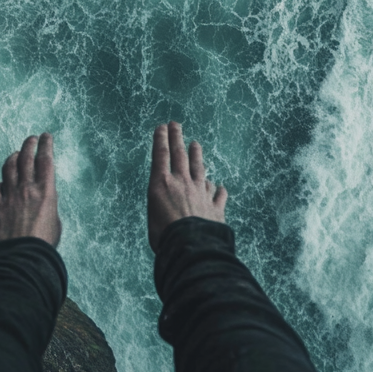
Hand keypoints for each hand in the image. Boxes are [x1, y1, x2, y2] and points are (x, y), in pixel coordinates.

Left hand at [0, 133, 61, 253]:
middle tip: (31, 139)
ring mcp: (6, 199)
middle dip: (28, 144)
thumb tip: (42, 200)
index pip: (45, 160)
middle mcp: (24, 191)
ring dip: (11, 161)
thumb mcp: (54, 222)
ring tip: (14, 157)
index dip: (46, 145)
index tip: (46, 136)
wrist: (21, 261)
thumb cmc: (43, 246)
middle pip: (24, 158)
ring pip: (6, 171)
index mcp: (44, 193)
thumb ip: (47, 206)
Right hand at [147, 121, 226, 252]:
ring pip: (199, 168)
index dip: (161, 140)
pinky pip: (218, 194)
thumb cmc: (165, 236)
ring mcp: (200, 192)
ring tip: (196, 144)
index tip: (162, 127)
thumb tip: (168, 206)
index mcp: (162, 184)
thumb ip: (161, 206)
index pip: (160, 155)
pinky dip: (218, 190)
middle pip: (180, 155)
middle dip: (177, 138)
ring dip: (197, 155)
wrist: (191, 246)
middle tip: (176, 125)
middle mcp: (182, 183)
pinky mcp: (215, 205)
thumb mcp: (153, 217)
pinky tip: (219, 187)